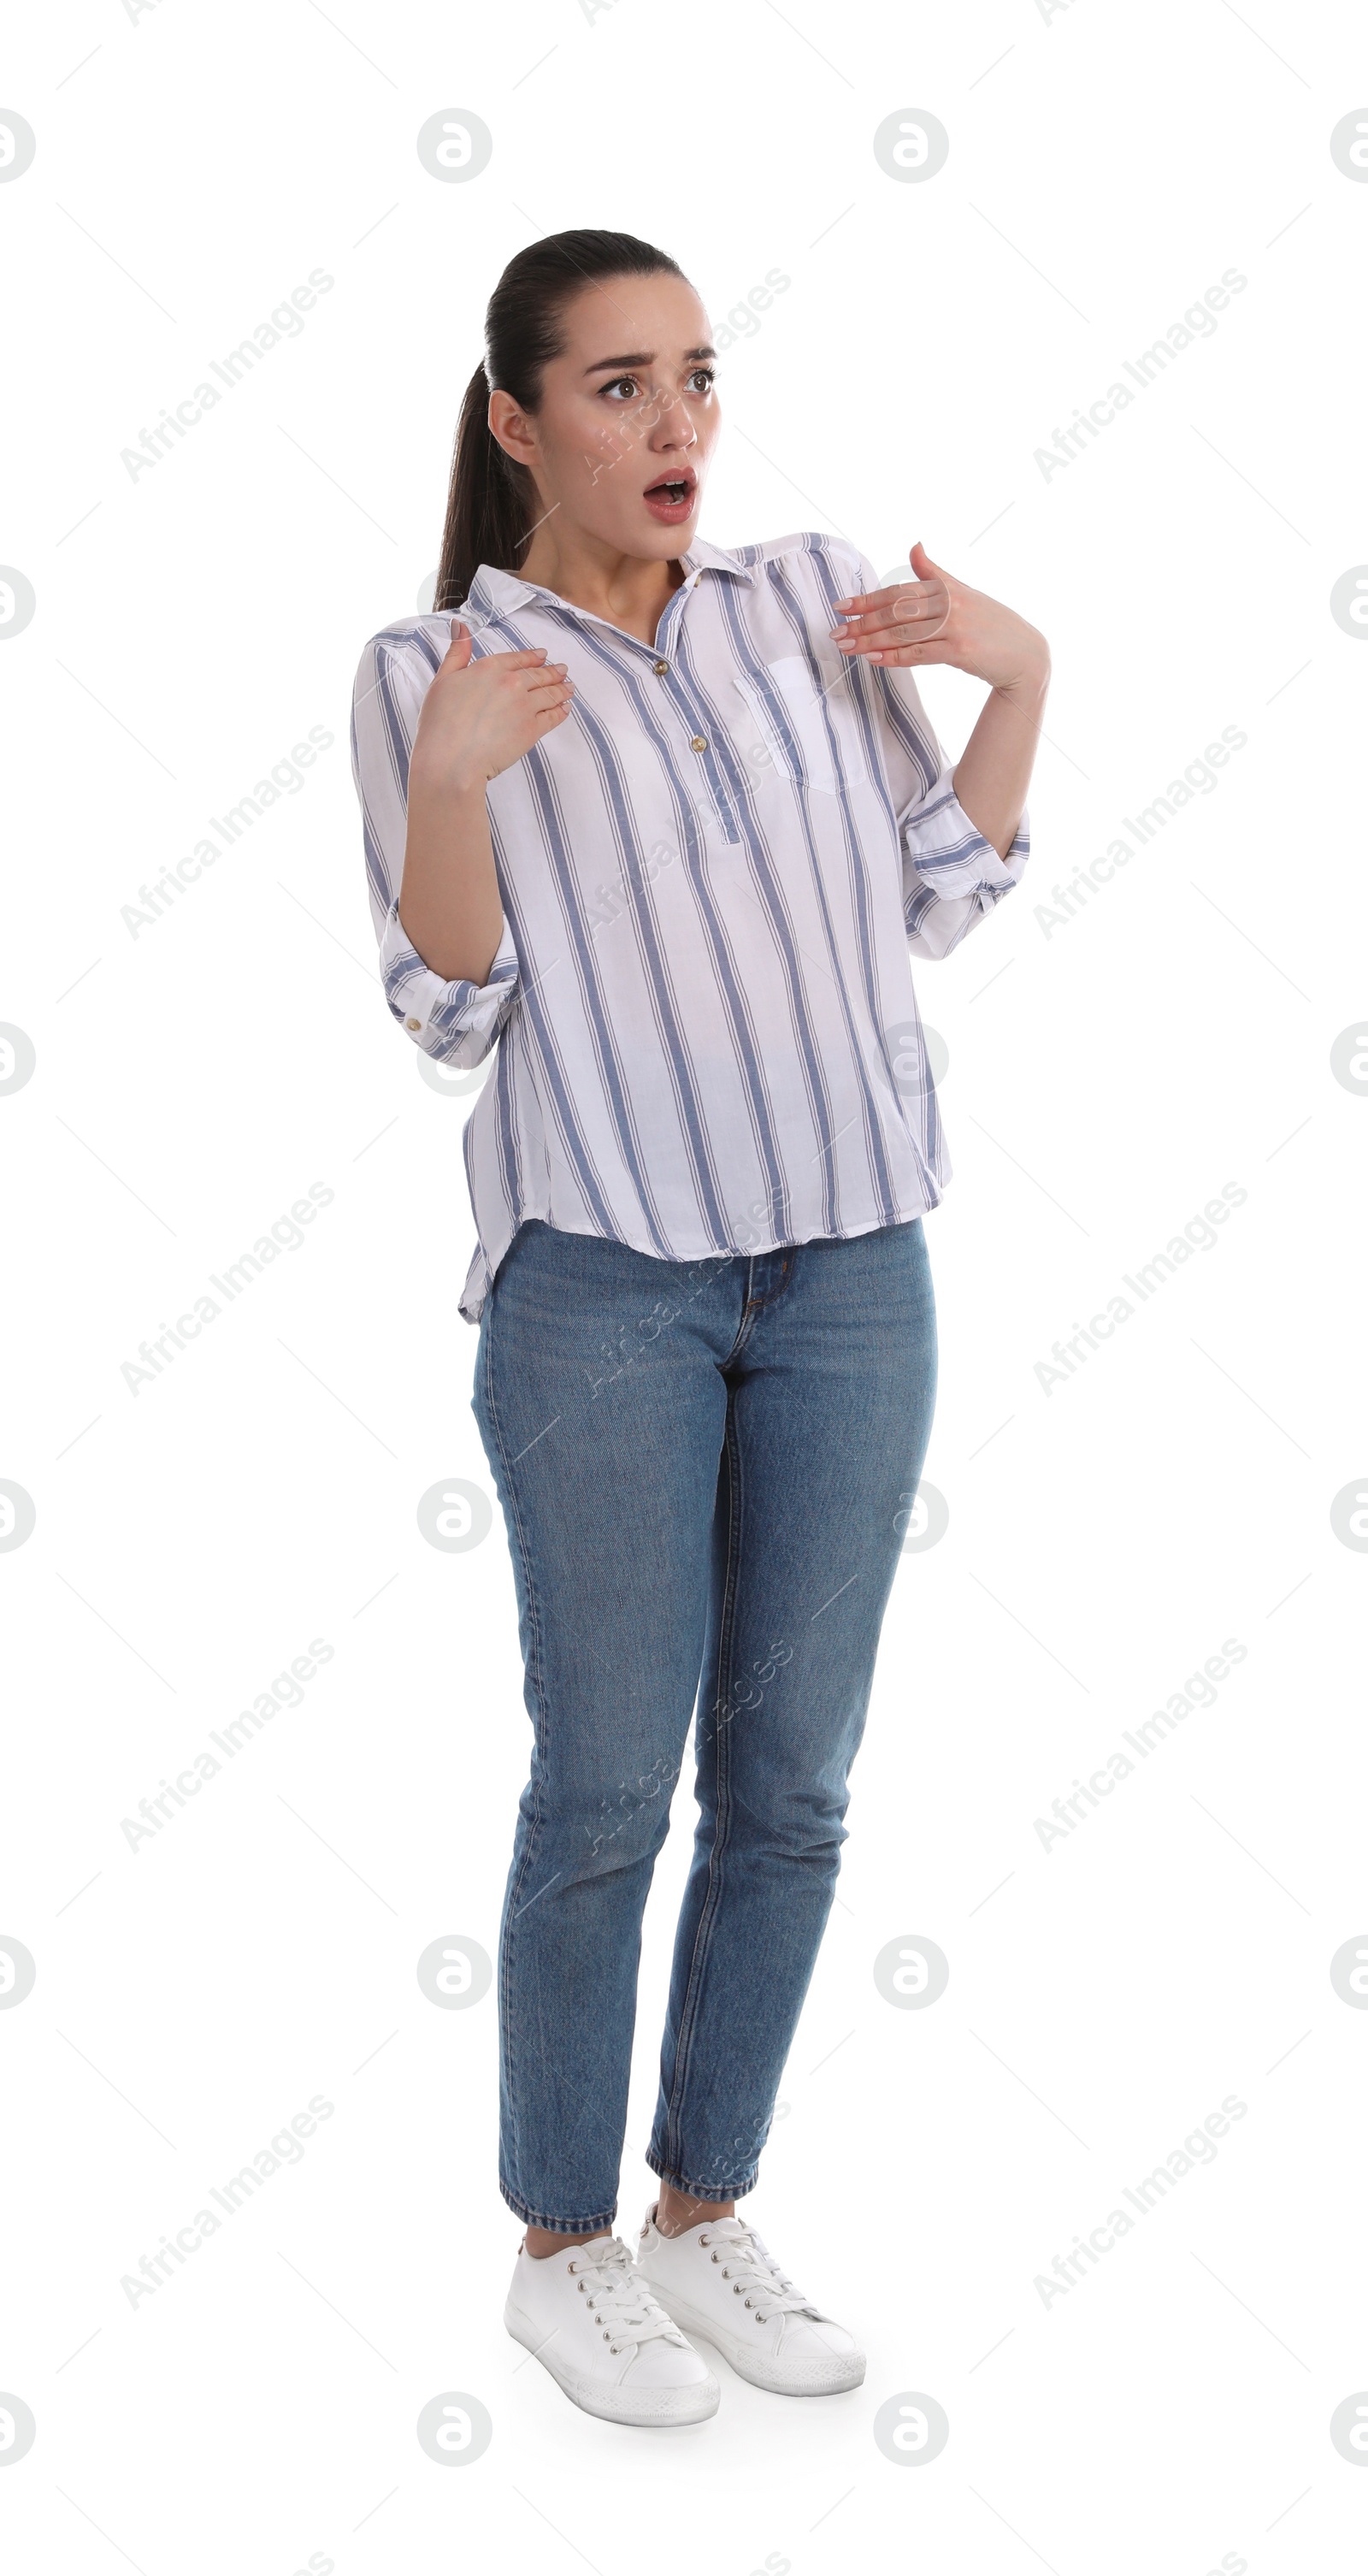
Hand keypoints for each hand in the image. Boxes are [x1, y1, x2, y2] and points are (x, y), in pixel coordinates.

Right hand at [410, 618, 575, 794]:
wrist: (450, 759)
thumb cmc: (439, 723)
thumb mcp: (442, 680)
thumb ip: (456, 653)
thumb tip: (461, 627)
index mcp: (489, 668)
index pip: (517, 659)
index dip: (532, 657)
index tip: (543, 656)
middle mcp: (510, 683)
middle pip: (538, 675)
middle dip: (553, 672)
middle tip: (563, 671)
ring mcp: (524, 706)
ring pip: (549, 693)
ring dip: (562, 689)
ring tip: (570, 687)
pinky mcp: (532, 730)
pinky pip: (553, 717)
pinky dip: (561, 711)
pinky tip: (565, 708)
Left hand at [829, 541, 1048, 696]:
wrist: (1025, 654)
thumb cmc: (991, 624)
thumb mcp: (963, 592)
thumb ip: (934, 573)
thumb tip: (915, 546)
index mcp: (946, 588)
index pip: (899, 591)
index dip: (868, 598)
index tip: (842, 605)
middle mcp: (950, 603)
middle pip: (897, 611)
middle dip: (862, 621)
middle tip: (836, 631)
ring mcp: (956, 627)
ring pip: (904, 632)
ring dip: (871, 640)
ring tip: (847, 647)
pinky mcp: (960, 651)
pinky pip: (920, 654)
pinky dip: (895, 656)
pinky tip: (874, 659)